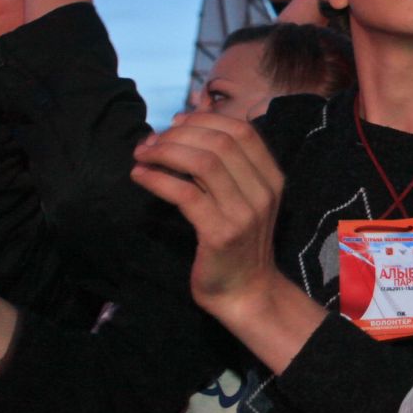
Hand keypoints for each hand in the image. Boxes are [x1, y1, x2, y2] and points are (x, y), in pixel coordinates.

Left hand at [129, 113, 287, 313]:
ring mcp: (244, 213)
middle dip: (179, 134)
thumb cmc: (237, 244)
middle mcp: (264, 191)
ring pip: (204, 162)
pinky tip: (140, 176)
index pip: (242, 131)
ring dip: (166, 152)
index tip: (175, 123)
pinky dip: (158, 179)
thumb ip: (224, 167)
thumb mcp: (242, 199)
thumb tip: (184, 123)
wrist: (246, 292)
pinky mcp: (220, 233)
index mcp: (272, 178)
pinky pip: (186, 194)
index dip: (205, 120)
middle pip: (221, 141)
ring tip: (142, 155)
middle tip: (151, 142)